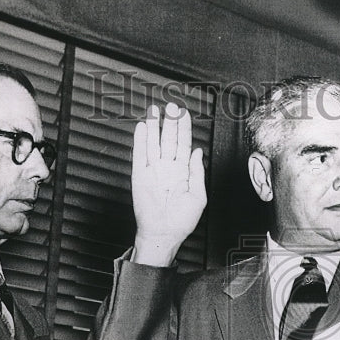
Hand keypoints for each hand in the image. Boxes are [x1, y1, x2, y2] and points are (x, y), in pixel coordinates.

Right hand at [131, 103, 205, 266]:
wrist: (164, 233)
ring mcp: (153, 170)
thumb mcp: (199, 196)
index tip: (184, 114)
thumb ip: (197, 172)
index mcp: (182, 172)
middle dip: (170, 122)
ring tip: (155, 109)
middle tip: (171, 106)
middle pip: (169, 139)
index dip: (184, 128)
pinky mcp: (140, 175)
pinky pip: (140, 154)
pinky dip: (140, 140)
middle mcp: (167, 168)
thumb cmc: (181, 220)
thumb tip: (199, 153)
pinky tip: (142, 127)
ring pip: (154, 142)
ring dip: (154, 125)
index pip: (184, 144)